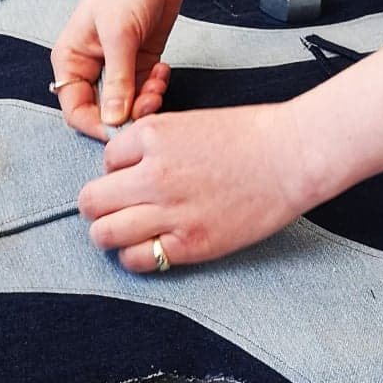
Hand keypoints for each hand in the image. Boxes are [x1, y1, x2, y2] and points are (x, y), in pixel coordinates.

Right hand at [50, 0, 185, 139]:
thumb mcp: (119, 35)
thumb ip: (116, 81)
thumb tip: (112, 120)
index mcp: (71, 58)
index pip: (75, 109)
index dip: (96, 125)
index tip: (120, 130)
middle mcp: (91, 66)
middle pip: (103, 111)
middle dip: (128, 112)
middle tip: (149, 100)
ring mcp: (117, 65)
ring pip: (127, 104)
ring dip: (146, 100)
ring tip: (158, 81)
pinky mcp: (140, 61)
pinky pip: (144, 90)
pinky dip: (155, 88)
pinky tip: (162, 70)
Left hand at [77, 103, 314, 271]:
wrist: (290, 156)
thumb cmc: (248, 135)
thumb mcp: (189, 123)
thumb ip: (155, 144)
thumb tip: (127, 168)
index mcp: (153, 135)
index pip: (106, 159)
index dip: (119, 169)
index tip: (135, 175)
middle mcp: (152, 173)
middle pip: (92, 199)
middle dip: (101, 204)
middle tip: (117, 208)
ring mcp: (169, 211)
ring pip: (103, 233)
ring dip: (109, 234)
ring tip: (125, 232)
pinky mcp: (189, 243)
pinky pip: (137, 259)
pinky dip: (136, 256)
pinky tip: (151, 246)